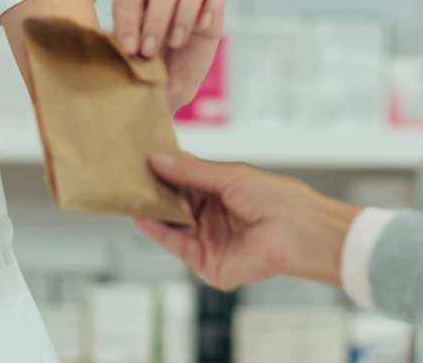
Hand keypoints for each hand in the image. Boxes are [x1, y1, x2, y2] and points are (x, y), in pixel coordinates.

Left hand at [112, 0, 227, 111]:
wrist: (167, 90)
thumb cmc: (142, 75)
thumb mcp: (126, 69)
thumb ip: (119, 55)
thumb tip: (115, 49)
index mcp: (134, 4)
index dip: (128, 18)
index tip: (129, 49)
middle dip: (155, 21)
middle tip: (150, 51)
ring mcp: (188, 0)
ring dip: (185, 12)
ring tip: (177, 42)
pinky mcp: (213, 9)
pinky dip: (213, 3)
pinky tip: (204, 27)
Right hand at [132, 153, 357, 291]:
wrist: (296, 232)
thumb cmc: (274, 198)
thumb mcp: (228, 176)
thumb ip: (191, 170)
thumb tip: (157, 158)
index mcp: (220, 193)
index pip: (184, 181)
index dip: (163, 171)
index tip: (139, 158)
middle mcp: (211, 217)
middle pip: (173, 203)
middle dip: (152, 190)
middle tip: (125, 175)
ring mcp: (207, 240)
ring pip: (171, 224)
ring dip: (150, 210)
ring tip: (128, 192)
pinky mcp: (206, 263)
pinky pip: (176, 246)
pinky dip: (158, 231)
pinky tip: (143, 215)